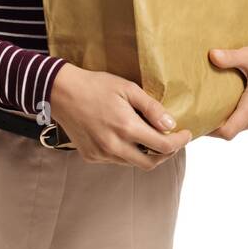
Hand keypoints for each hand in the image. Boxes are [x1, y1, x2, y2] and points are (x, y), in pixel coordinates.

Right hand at [47, 64, 192, 169]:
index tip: (186, 134)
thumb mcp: (128, 89)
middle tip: (171, 140)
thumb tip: (170, 124)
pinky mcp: (91, 156)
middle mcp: (114, 147)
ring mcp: (101, 154)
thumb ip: (151, 108)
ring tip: (149, 136)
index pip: (163, 146)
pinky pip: (116, 160)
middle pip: (151, 163)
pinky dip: (126, 152)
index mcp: (126, 128)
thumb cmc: (96, 86)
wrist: (61, 93)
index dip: (179, 142)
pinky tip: (124, 137)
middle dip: (166, 153)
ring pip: (133, 163)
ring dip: (146, 153)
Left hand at [205, 41, 247, 139]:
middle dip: (218, 125)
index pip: (229, 130)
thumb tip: (211, 55)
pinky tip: (234, 104)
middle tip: (203, 112)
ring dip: (231, 120)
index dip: (212, 131)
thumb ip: (230, 57)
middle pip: (234, 129)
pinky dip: (242, 117)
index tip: (200, 122)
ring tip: (216, 107)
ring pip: (244, 126)